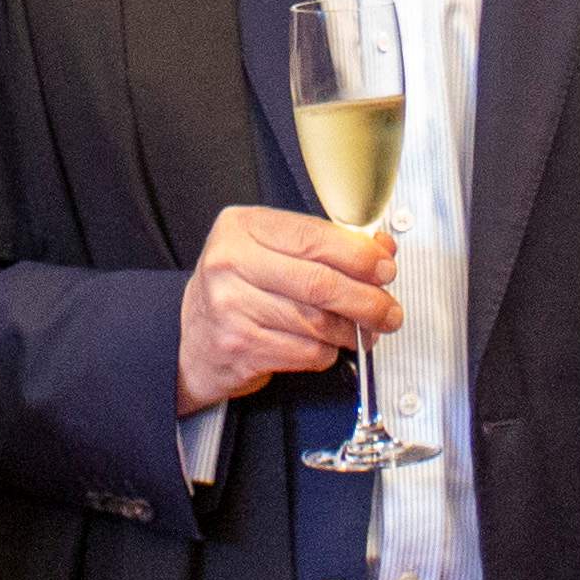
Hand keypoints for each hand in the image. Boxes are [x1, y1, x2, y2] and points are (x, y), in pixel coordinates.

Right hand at [176, 206, 395, 415]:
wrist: (191, 338)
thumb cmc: (238, 288)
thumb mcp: (271, 251)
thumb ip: (324, 246)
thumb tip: (381, 251)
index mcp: (241, 227)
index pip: (313, 237)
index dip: (359, 255)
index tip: (385, 268)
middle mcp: (230, 263)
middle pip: (320, 283)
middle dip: (367, 299)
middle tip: (388, 310)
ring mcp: (231, 307)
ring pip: (317, 322)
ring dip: (351, 330)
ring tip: (363, 330)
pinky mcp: (240, 347)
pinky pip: (306, 352)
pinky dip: (327, 352)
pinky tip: (326, 346)